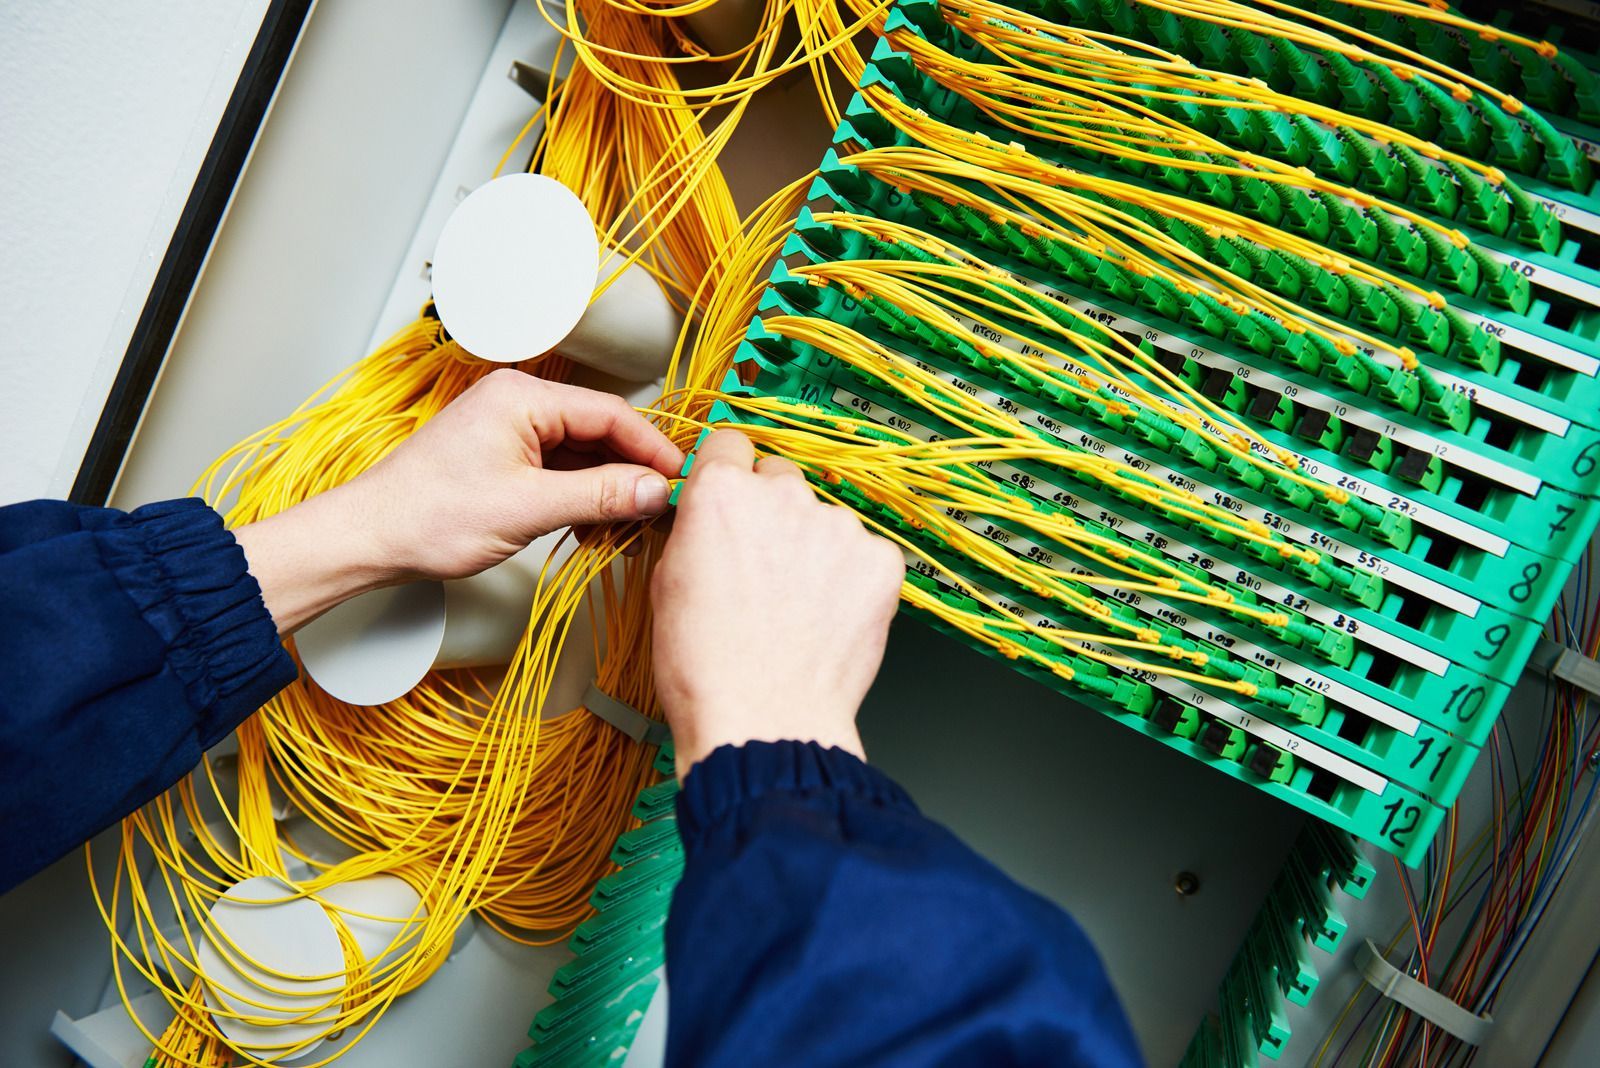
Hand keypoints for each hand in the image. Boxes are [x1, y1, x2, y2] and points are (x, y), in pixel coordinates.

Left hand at [236, 369, 683, 632]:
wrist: (371, 537)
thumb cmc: (431, 516)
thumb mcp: (529, 508)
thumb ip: (600, 495)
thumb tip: (657, 490)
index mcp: (524, 397)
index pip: (612, 413)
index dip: (653, 449)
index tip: (683, 480)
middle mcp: (519, 402)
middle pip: (601, 431)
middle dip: (634, 471)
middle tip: (666, 507)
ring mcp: (510, 429)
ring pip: (584, 453)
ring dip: (609, 488)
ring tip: (633, 524)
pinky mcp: (504, 456)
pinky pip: (561, 469)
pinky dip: (583, 496)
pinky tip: (597, 526)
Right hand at [650, 429, 904, 778]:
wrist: (764, 721)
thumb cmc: (706, 668)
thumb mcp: (665, 585)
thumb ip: (694, 532)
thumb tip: (707, 520)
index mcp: (722, 494)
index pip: (730, 444)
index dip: (728, 475)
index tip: (734, 499)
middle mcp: (783, 496)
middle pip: (781, 478)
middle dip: (773, 513)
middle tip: (764, 570)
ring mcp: (839, 527)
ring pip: (825, 520)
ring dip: (814, 549)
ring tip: (797, 608)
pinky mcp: (881, 561)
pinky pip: (865, 555)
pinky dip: (851, 581)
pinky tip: (828, 619)